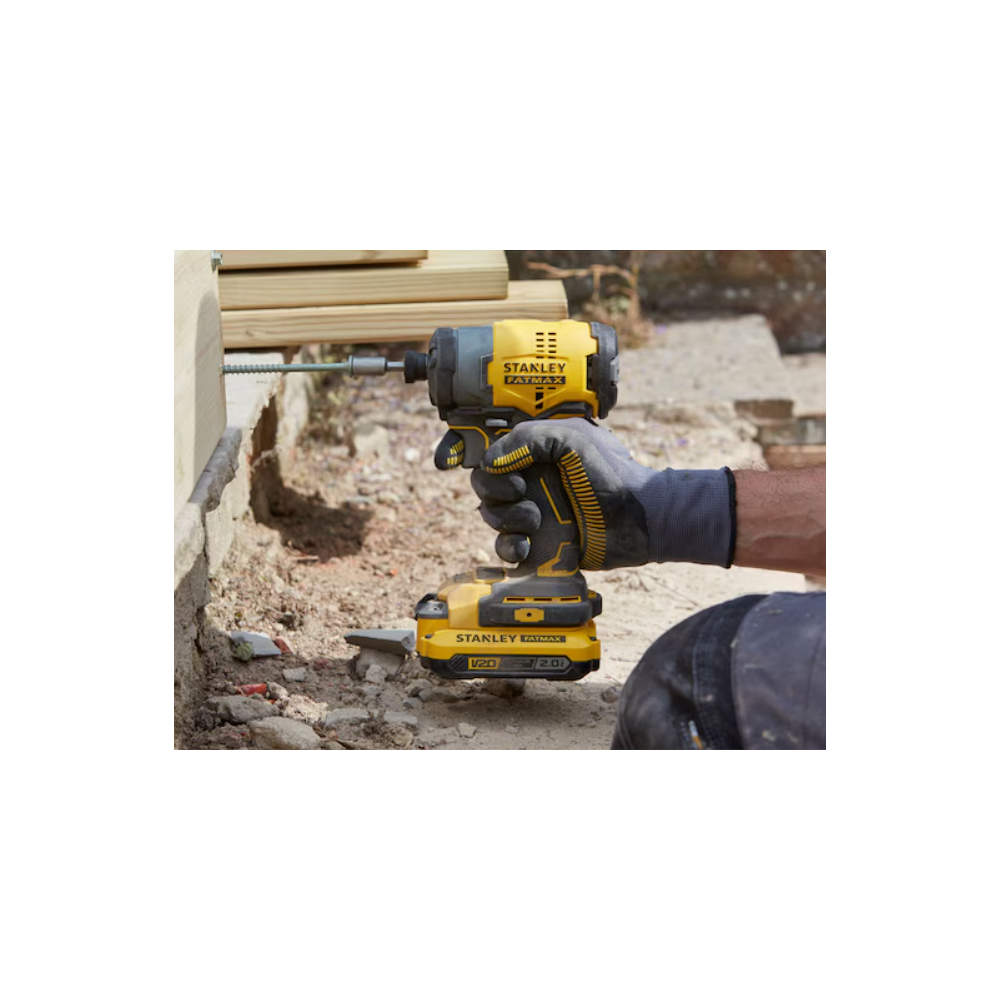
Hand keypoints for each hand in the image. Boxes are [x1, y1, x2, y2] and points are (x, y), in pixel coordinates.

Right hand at [472, 418, 734, 569]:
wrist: (638, 517)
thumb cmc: (610, 471)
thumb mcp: (570, 438)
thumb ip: (526, 439)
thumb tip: (490, 462)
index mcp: (533, 449)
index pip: (488, 446)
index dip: (459, 449)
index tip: (444, 459)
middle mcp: (529, 478)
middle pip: (483, 483)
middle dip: (494, 489)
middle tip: (520, 492)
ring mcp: (533, 511)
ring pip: (490, 515)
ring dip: (505, 518)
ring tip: (536, 520)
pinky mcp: (539, 543)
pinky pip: (506, 547)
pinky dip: (508, 547)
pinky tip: (526, 546)